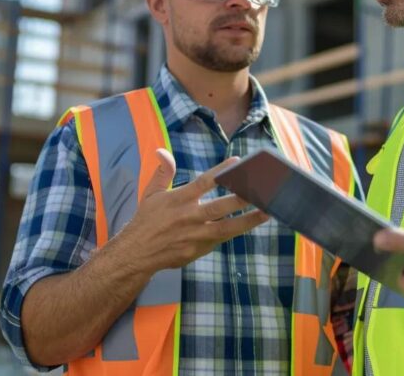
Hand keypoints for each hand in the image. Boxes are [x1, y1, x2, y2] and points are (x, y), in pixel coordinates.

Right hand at [117, 149, 269, 273]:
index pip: (203, 182)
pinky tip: (249, 225)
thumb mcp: (151, 193)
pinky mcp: (198, 251)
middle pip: (220, 207)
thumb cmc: (145, 220)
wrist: (136, 253)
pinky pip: (219, 240)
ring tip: (267, 212)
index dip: (221, 171)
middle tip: (263, 191)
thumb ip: (162, 172)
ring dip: (248, 220)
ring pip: (227, 228)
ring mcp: (195, 236)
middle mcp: (189, 217)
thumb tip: (162, 150)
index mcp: (179, 200)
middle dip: (242, 200)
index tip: (238, 162)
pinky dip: (233, 233)